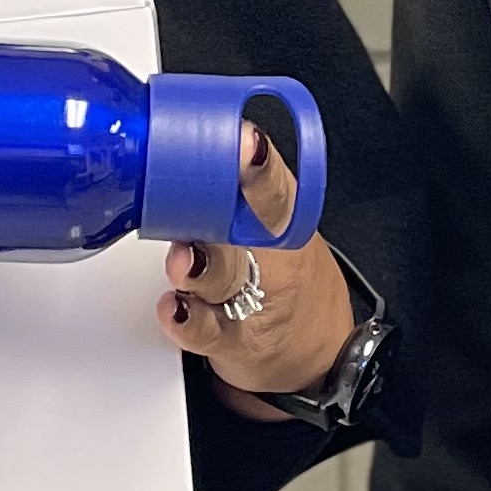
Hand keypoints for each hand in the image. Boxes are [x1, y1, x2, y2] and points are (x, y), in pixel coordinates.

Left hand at [157, 121, 352, 413]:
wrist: (315, 351)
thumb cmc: (283, 275)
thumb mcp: (276, 227)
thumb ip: (232, 192)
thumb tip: (177, 138)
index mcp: (281, 220)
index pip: (275, 188)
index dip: (261, 166)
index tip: (248, 142)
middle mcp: (271, 259)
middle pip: (250, 232)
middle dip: (224, 211)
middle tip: (204, 194)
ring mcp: (251, 300)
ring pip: (225, 280)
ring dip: (201, 267)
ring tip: (184, 259)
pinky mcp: (232, 341)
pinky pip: (208, 332)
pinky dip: (187, 321)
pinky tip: (174, 309)